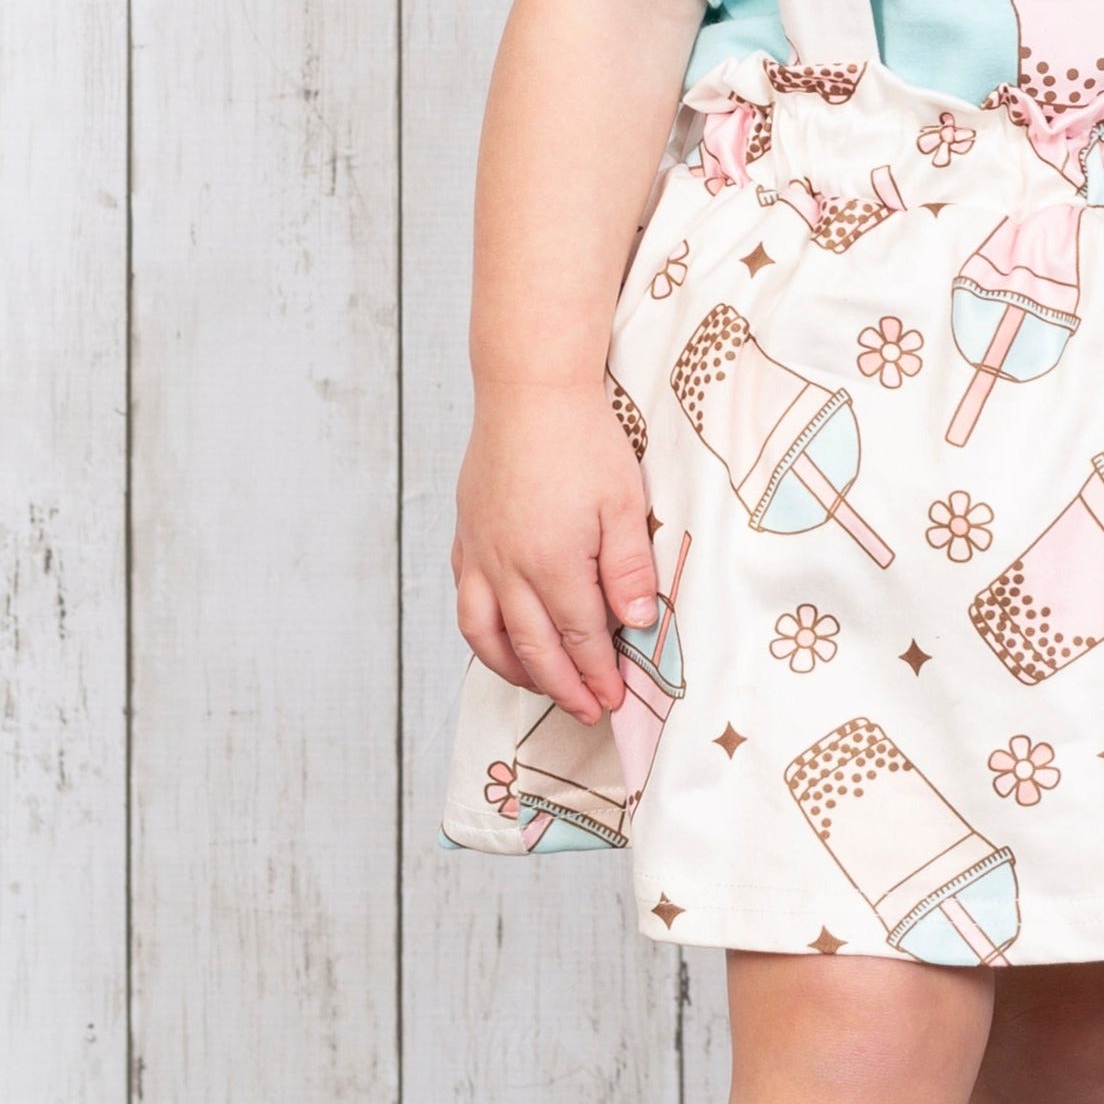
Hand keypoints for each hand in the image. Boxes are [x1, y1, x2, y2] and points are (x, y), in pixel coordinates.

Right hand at [451, 386, 660, 725]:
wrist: (528, 390)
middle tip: (588, 712)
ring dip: (515, 672)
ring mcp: (480, 554)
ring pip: (486, 636)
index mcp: (553, 562)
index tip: (616, 701)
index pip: (580, 638)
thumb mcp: (626, 501)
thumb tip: (637, 624)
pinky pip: (465, 602)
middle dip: (564, 688)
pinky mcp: (466, 537)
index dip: (599, 674)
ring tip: (543, 687)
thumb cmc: (584, 440)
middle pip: (534, 648)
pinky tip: (501, 637)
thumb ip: (629, 567)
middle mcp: (508, 568)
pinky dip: (482, 633)